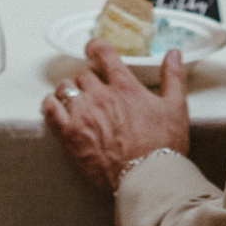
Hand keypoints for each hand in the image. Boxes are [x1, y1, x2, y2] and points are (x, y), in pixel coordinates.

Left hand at [43, 42, 190, 193]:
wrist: (147, 178)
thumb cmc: (163, 146)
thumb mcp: (176, 108)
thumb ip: (173, 77)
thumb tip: (174, 54)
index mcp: (125, 87)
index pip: (104, 55)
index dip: (96, 47)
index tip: (93, 48)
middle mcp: (101, 96)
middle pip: (83, 74)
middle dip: (88, 78)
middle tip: (93, 89)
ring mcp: (83, 114)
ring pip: (65, 88)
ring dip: (69, 91)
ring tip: (74, 99)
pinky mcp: (69, 134)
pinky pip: (50, 109)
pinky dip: (51, 105)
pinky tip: (56, 108)